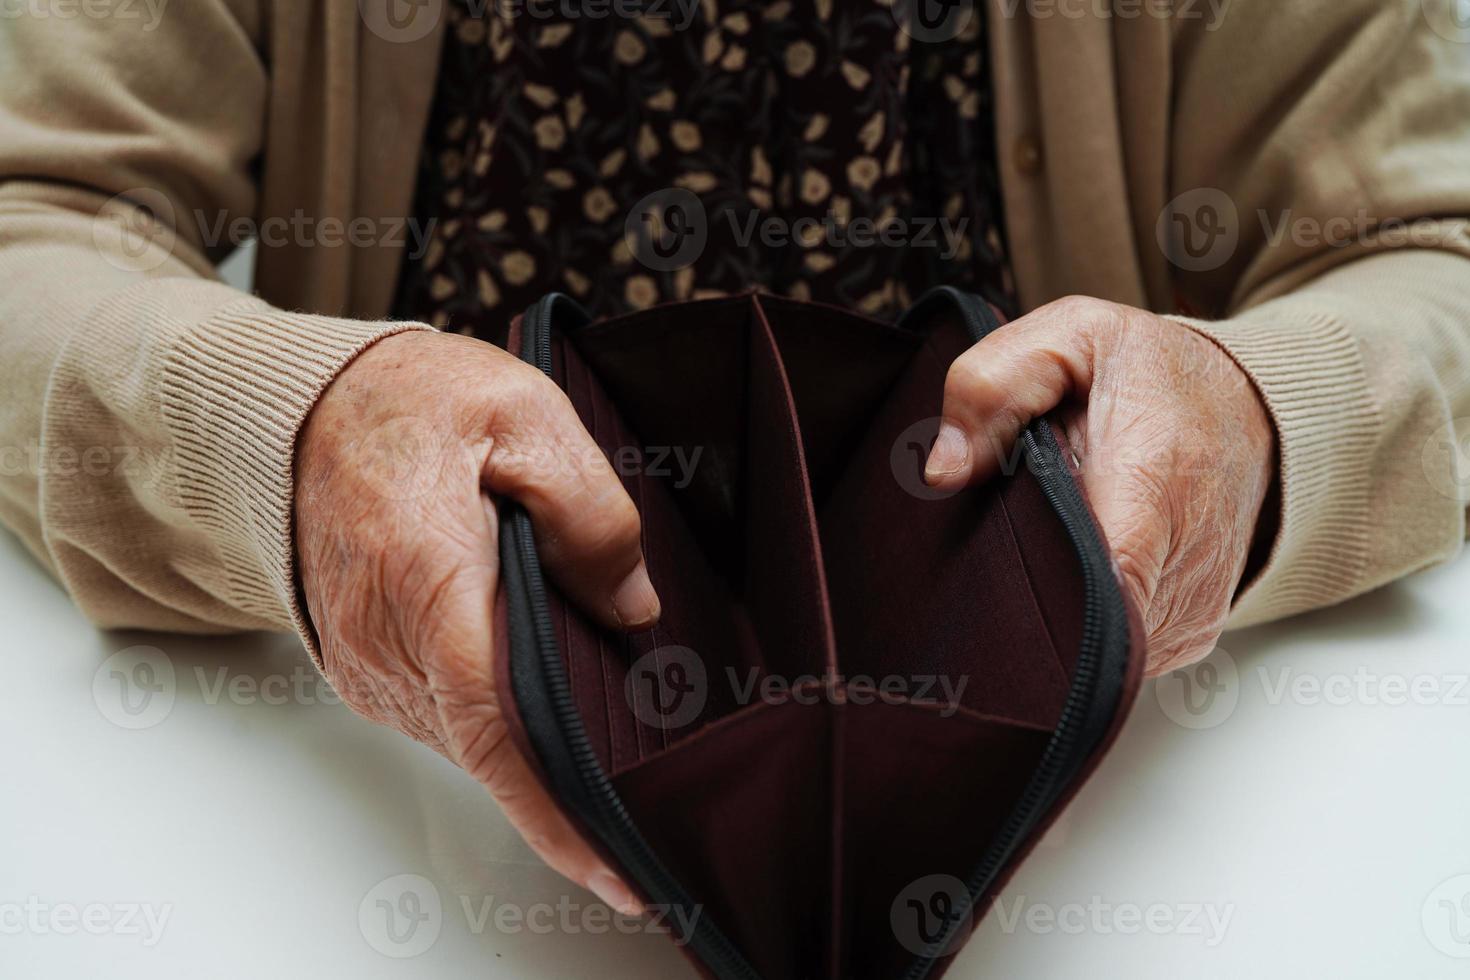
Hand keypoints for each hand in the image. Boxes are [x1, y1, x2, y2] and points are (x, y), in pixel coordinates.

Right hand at [294, 330, 659, 913]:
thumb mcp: (522, 415)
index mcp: (431, 583)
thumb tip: (632, 606)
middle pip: (496, 747)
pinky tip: (546, 701)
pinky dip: (500, 722)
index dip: (557, 813)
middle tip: (652, 803)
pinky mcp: (367, 668)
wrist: (297, 410)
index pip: (498, 729)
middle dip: (573, 787)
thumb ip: (589, 512)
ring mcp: (368, 666)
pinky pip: (446, 717)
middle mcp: (387, 646)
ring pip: (473, 740)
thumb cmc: (403, 404)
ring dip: (539, 751)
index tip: (615, 873)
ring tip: (614, 751)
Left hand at [923, 296, 1274, 675]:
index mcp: (1154, 486)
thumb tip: (944, 468)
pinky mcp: (1184, 637)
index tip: (996, 570)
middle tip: (1003, 539)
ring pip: (1094, 648)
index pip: (1106, 583)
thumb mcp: (1071, 338)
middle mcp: (1182, 566)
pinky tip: (1074, 567)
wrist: (1246, 409)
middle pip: (1078, 627)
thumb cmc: (1156, 376)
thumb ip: (994, 387)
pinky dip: (1085, 618)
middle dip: (1025, 592)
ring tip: (1046, 541)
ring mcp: (1186, 614)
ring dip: (1055, 605)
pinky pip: (1119, 651)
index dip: (1040, 594)